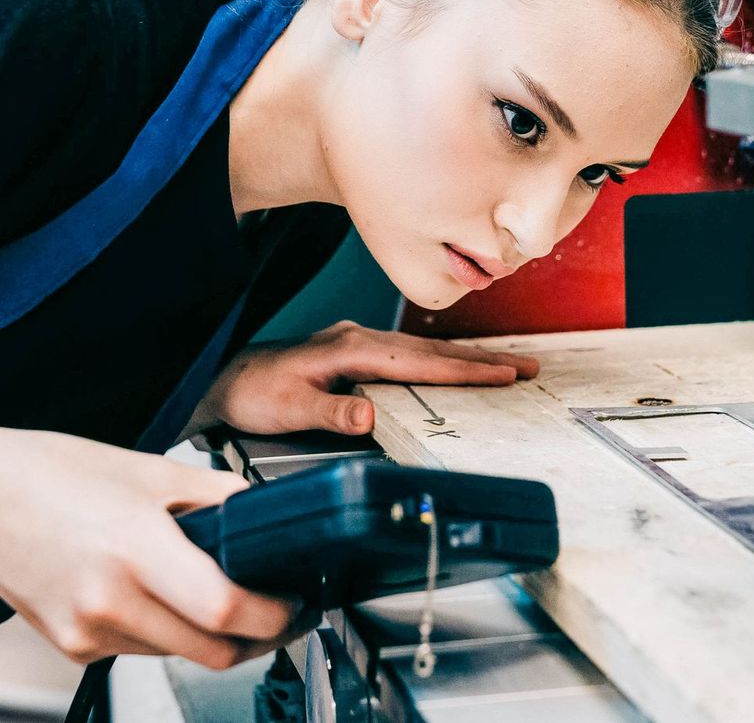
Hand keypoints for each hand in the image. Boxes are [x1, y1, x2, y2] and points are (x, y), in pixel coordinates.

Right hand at [0, 430, 308, 666]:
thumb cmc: (50, 476)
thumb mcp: (148, 470)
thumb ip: (217, 496)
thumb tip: (268, 513)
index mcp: (136, 548)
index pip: (226, 609)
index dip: (275, 615)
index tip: (295, 604)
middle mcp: (111, 600)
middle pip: (213, 650)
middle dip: (258, 638)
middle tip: (278, 611)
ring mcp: (89, 632)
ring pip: (179, 655)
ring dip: (210, 637)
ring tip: (217, 595)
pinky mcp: (74, 648)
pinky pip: (141, 650)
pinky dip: (164, 632)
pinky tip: (156, 594)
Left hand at [200, 320, 540, 435]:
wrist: (225, 379)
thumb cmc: (254, 394)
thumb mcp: (288, 408)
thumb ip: (329, 412)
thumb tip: (368, 416)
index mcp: (351, 350)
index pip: (421, 362)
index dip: (465, 370)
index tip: (504, 376)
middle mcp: (359, 338)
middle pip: (433, 349)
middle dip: (483, 359)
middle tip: (528, 368)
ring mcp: (359, 341)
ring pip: (425, 349)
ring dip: (467, 357)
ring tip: (507, 367)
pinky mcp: (355, 351)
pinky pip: (411, 353)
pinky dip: (442, 358)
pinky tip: (456, 366)